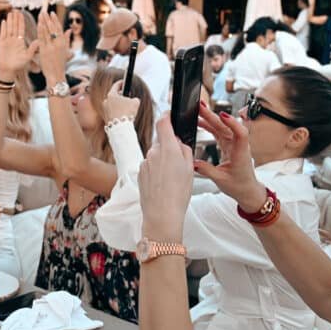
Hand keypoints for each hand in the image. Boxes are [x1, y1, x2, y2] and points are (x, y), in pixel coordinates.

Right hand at [0, 11, 39, 76]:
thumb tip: (39, 41)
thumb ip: (33, 48)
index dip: (21, 21)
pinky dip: (3, 28)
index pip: (21, 29)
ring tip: (10, 12)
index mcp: (21, 42)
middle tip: (16, 9)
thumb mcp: (27, 56)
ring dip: (10, 21)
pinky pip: (2, 34)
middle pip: (15, 26)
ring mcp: (7, 41)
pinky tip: (4, 21)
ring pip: (9, 28)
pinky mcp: (1, 43)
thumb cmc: (19, 65)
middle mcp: (14, 40)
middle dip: (15, 18)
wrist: (8, 70)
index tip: (22, 13)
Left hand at [36, 10, 69, 82]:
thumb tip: (69, 30)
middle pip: (52, 28)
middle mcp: (58, 44)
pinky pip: (42, 39)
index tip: (51, 13)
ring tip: (40, 15)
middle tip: (44, 11)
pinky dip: (40, 31)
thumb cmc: (60, 64)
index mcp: (64, 43)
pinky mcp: (45, 51)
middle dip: (48, 19)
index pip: (59, 28)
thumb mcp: (66, 51)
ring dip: (43, 22)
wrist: (56, 75)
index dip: (55, 20)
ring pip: (47, 32)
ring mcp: (51, 47)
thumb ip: (67, 40)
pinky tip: (38, 24)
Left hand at [103, 80, 139, 122]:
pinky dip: (117, 112)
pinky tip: (123, 115)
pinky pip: (112, 112)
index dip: (122, 83)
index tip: (124, 82)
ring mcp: (105, 110)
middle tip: (127, 96)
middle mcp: (106, 101)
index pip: (116, 85)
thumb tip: (134, 100)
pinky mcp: (105, 118)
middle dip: (121, 95)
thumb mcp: (135, 102)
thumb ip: (134, 99)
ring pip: (113, 104)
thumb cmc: (127, 113)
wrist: (120, 128)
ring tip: (127, 108)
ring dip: (119, 105)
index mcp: (111, 95)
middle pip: (114, 95)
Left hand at [139, 115, 193, 241]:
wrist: (162, 214)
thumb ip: (184, 150)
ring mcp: (145, 162)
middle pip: (162, 142)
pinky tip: (163, 184)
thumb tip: (179, 142)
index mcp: (168, 148)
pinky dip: (157, 171)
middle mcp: (153, 152)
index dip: (167, 116)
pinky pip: (150, 166)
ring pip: (156, 155)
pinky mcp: (140, 172)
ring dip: (164, 161)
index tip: (170, 114)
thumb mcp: (190, 169)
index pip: (163, 122)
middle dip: (170, 148)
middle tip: (180, 164)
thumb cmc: (178, 194)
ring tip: (172, 179)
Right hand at [193, 103, 265, 211]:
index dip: (232, 123)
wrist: (247, 189)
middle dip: (213, 116)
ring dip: (210, 119)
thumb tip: (192, 162)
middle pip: (226, 126)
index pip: (240, 133)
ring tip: (197, 111)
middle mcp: (238, 145)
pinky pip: (218, 132)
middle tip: (200, 106)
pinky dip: (209, 127)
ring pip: (221, 127)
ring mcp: (233, 144)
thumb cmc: (239, 185)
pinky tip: (200, 122)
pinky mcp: (228, 145)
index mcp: (241, 153)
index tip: (222, 115)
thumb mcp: (221, 180)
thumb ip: (206, 170)